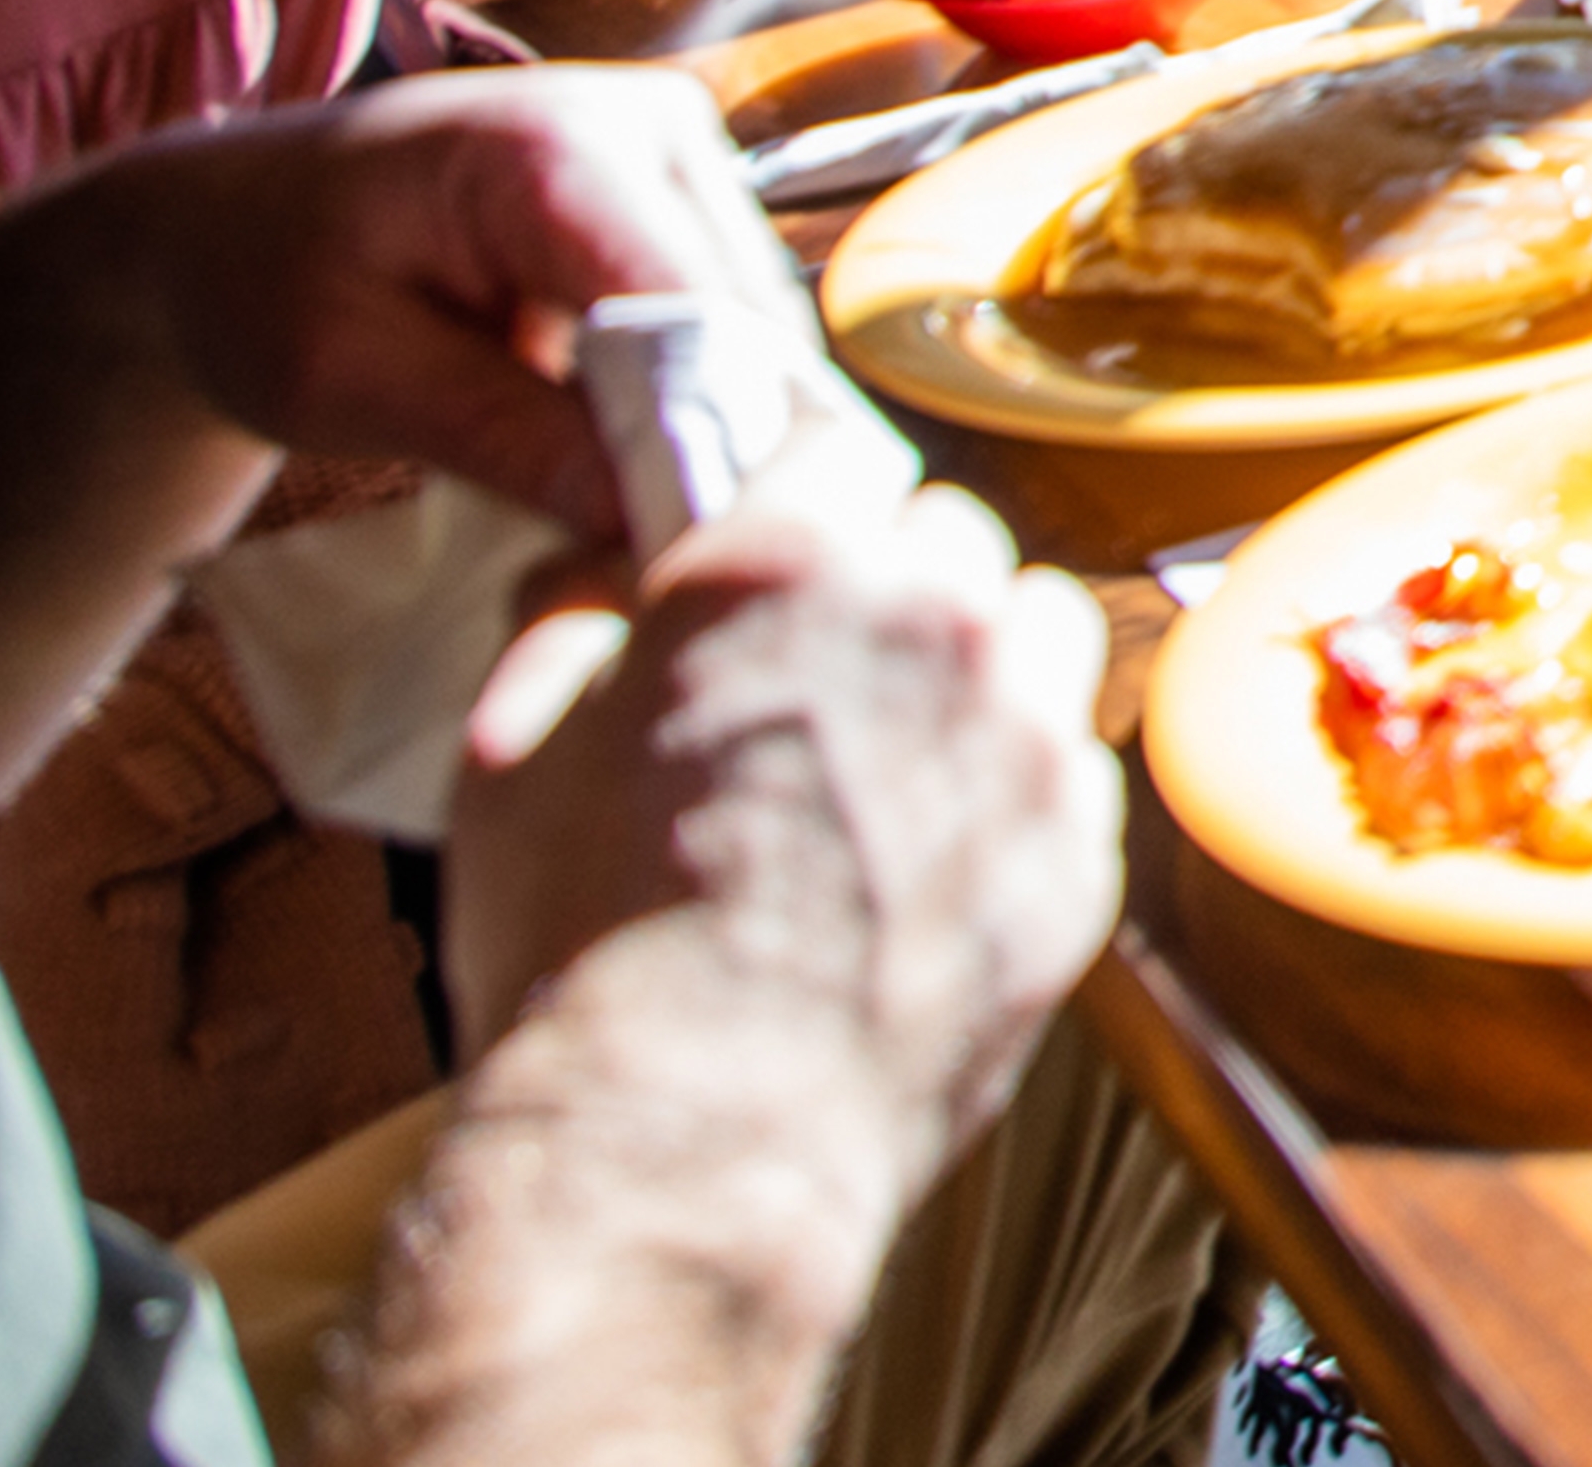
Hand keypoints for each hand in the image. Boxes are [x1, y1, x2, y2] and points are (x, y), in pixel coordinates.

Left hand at [102, 65, 760, 544]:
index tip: (664, 567)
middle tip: (624, 563)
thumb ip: (499, 435)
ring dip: (696, 428)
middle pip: (742, 322)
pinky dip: (682, 399)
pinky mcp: (681, 191)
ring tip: (607, 512)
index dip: (696, 443)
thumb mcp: (344, 380)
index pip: (691, 314)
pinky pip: (726, 321)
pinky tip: (608, 450)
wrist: (226, 221)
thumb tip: (647, 521)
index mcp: (556, 147)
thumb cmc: (261, 284)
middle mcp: (648, 123)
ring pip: (753, 331)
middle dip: (701, 447)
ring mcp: (677, 149)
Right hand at [442, 485, 1117, 1096]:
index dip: (812, 494)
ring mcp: (1025, 733)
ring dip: (981, 667)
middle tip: (829, 675)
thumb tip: (599, 573)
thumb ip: (569, 620)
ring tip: (899, 758)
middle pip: (950, 536)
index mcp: (778, 569)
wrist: (688, 1148)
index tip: (802, 538)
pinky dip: (1020, 784)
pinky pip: (1072, 759)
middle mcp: (927, 624)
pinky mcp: (1083, 846)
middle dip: (894, 586)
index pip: (839, 444)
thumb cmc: (582, 962)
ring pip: (1038, 629)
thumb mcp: (508, 755)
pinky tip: (937, 856)